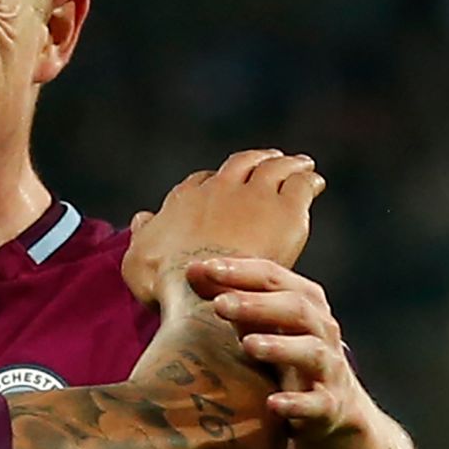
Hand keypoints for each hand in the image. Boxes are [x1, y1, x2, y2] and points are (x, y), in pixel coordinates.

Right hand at [122, 149, 324, 305]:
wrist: (200, 289)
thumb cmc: (164, 282)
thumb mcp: (135, 258)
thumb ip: (142, 233)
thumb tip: (142, 217)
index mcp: (184, 200)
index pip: (202, 181)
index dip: (214, 182)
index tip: (223, 186)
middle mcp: (219, 189)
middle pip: (241, 163)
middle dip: (255, 159)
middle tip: (268, 159)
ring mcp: (253, 196)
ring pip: (274, 166)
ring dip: (287, 162)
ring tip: (299, 163)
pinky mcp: (284, 211)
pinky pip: (300, 184)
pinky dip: (307, 180)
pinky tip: (314, 182)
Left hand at [192, 256, 371, 438]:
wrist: (330, 405)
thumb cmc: (284, 349)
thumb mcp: (258, 321)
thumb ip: (229, 296)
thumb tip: (192, 269)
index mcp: (304, 301)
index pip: (274, 277)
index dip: (242, 271)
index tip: (206, 269)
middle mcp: (321, 329)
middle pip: (296, 309)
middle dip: (257, 305)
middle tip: (219, 305)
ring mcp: (327, 368)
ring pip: (311, 352)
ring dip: (280, 347)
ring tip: (248, 344)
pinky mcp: (328, 405)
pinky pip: (317, 403)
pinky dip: (296, 403)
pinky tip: (272, 404)